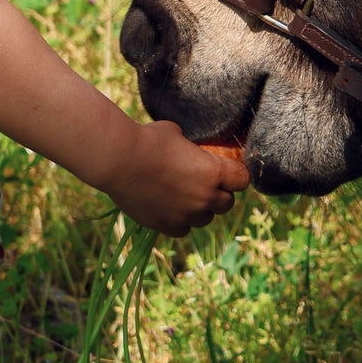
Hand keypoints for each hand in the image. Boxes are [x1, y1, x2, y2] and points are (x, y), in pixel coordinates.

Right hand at [106, 120, 248, 235]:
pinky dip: (180, 221)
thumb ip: (190, 146)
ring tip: (186, 198)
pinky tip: (171, 209)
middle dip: (219, 194)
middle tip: (205, 185)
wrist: (119, 160)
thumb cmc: (148, 139)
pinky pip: (183, 229)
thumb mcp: (176, 133)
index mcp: (213, 172)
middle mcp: (204, 197)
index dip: (236, 175)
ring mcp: (186, 214)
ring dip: (200, 210)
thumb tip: (188, 147)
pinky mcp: (166, 225)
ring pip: (205, 219)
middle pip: (227, 204)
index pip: (242, 180)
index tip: (228, 172)